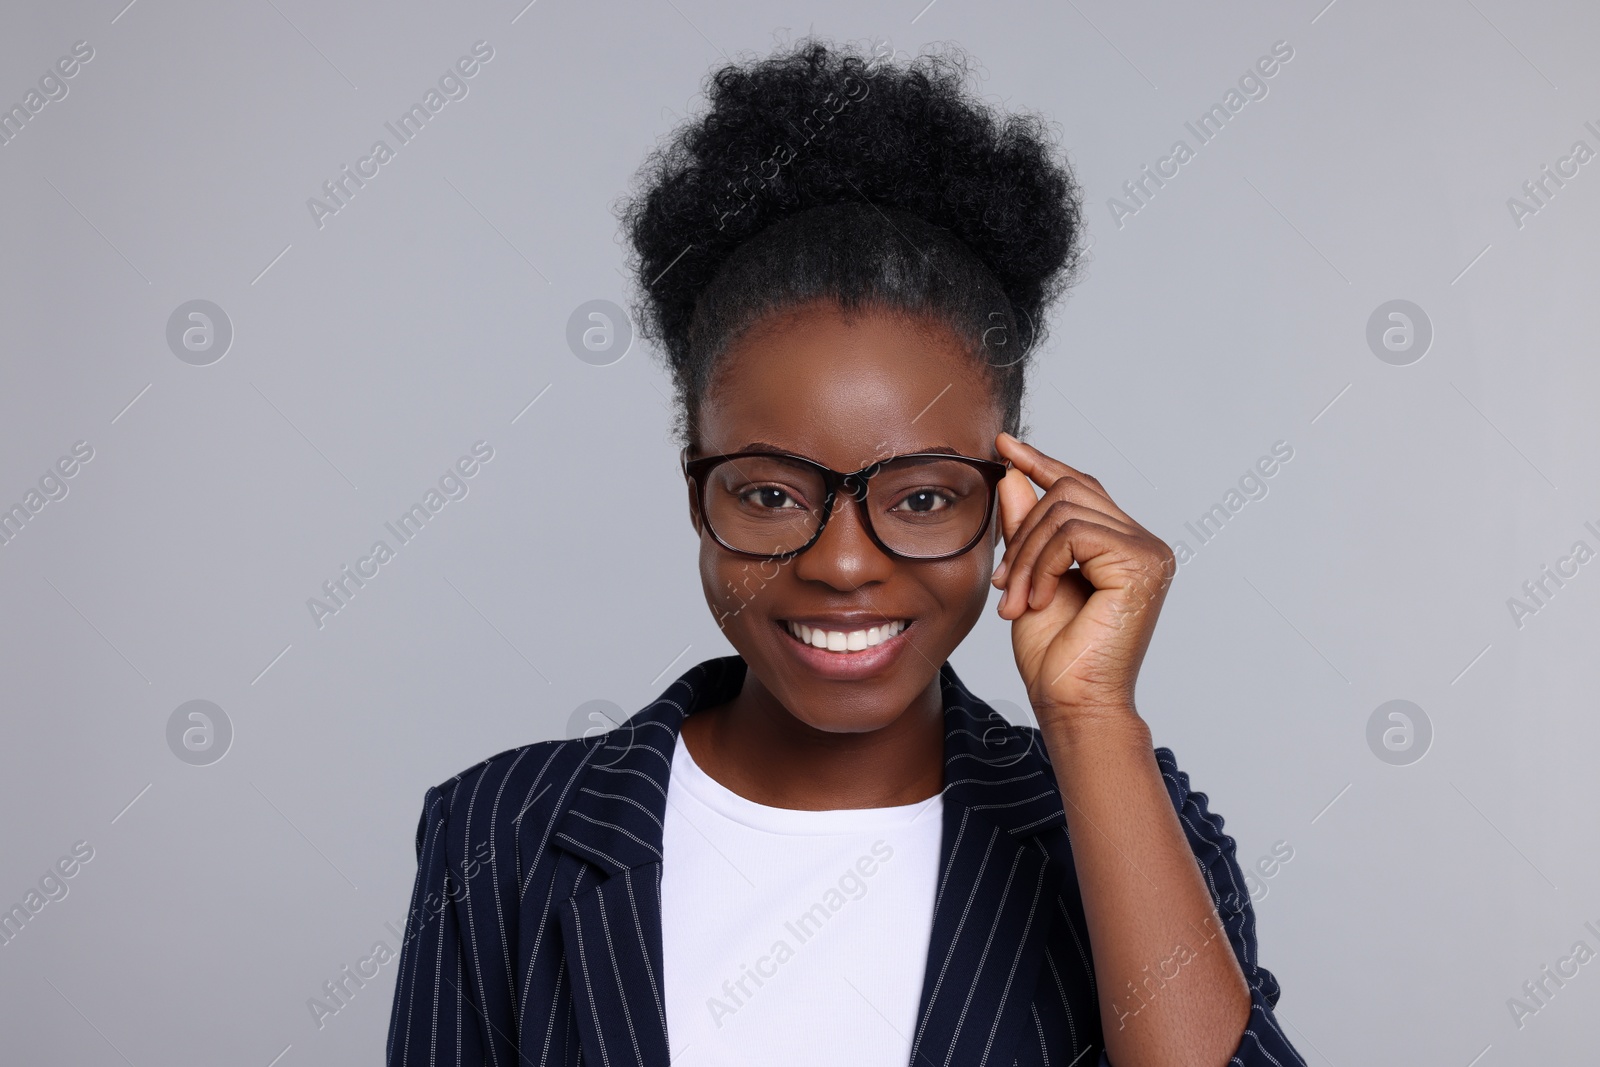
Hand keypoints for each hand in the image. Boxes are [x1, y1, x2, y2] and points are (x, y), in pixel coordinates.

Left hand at [991, 432, 1175, 728]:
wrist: (1071, 704)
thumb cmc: (1055, 656)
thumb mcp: (1027, 577)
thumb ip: (1025, 527)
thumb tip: (1012, 473)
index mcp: (1122, 546)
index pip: (1080, 487)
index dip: (1041, 462)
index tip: (1004, 445)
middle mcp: (1144, 544)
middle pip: (1069, 491)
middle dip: (1022, 531)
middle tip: (1002, 585)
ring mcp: (1148, 552)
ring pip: (1064, 511)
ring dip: (1025, 556)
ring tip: (1015, 602)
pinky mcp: (1141, 565)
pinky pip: (1073, 534)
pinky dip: (1042, 564)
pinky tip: (1037, 601)